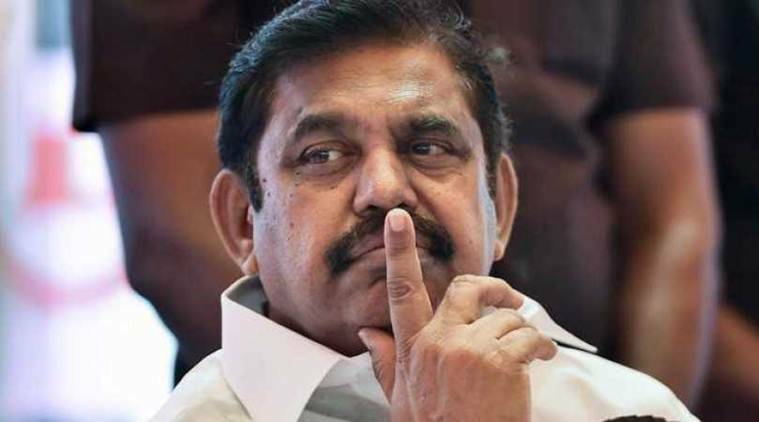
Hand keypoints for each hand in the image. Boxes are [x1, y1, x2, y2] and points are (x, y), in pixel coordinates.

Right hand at [358, 208, 556, 421]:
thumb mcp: (401, 399)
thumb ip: (386, 362)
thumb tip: (367, 334)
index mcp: (413, 348)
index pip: (402, 291)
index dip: (399, 251)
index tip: (398, 219)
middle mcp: (438, 342)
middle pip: (467, 288)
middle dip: (493, 288)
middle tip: (508, 301)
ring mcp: (469, 350)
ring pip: (506, 318)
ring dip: (522, 333)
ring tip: (529, 355)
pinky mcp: (501, 362)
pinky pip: (530, 337)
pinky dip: (543, 348)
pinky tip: (543, 360)